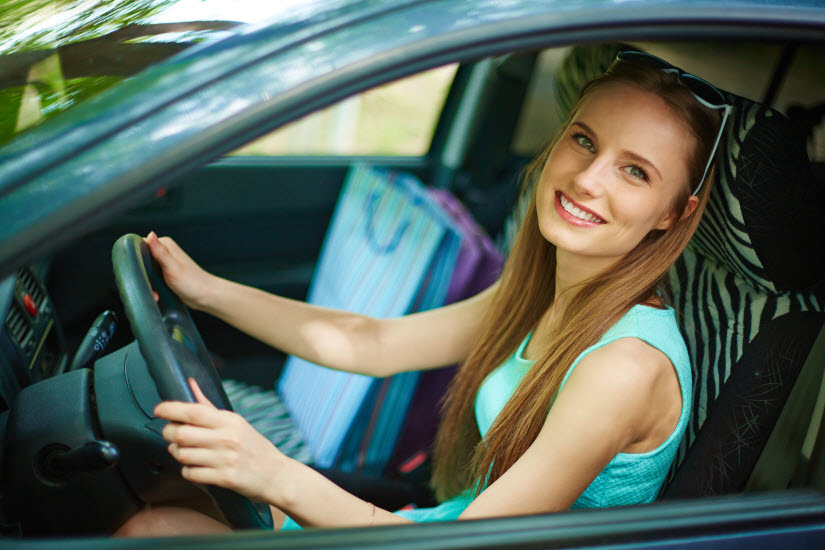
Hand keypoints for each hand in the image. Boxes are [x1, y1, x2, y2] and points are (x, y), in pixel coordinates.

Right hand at [144, 232, 215, 309]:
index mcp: (164, 244)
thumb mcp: (173, 267)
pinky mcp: (164, 274)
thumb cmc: (193, 282)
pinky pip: (151, 280)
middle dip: (141, 276)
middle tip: (150, 288)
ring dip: (147, 285)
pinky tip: (157, 296)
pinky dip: (152, 288)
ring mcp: (163, 263)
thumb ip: (160, 252)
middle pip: (139, 261)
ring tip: (155, 294)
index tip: (139, 274)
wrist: (205, 296)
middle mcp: (163, 252)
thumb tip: (150, 234)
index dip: (135, 260)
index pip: (138, 246)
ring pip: (144, 272)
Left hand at [154, 379, 286, 503]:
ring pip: (183, 455)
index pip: (193, 412)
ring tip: (184, 451)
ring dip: (177, 453)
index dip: (171, 409)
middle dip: (168, 433)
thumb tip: (191, 384)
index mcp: (230, 421)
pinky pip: (191, 474)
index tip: (159, 410)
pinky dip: (187, 470)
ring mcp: (225, 459)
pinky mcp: (224, 478)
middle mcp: (227, 439)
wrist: (276, 475)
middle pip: (182, 434)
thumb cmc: (254, 447)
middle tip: (170, 434)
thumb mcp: (236, 423)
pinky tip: (195, 467)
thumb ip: (209, 407)